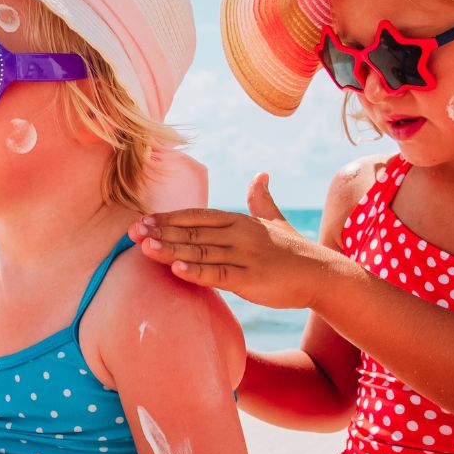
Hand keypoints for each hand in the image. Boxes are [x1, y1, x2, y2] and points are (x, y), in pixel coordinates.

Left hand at [131, 173, 338, 310]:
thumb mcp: (275, 221)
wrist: (322, 274)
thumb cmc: (295, 250)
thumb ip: (262, 199)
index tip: (142, 221)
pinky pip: (218, 274)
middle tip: (131, 234)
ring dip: (170, 249)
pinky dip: (196, 272)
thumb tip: (260, 174)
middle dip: (160, 233)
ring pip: (200, 251)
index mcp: (239, 220)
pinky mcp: (250, 279)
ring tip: (144, 248)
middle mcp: (238, 234)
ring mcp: (244, 256)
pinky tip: (176, 269)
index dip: (169, 219)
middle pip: (192, 232)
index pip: (197, 216)